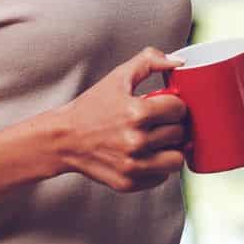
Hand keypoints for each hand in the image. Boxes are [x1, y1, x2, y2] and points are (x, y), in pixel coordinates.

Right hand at [54, 47, 188, 192]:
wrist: (64, 139)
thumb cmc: (91, 108)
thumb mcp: (118, 77)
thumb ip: (149, 61)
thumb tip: (177, 61)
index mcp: (136, 113)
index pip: (179, 109)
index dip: (174, 104)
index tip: (164, 106)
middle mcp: (136, 141)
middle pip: (180, 133)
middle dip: (172, 125)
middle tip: (159, 122)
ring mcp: (133, 165)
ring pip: (177, 159)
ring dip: (171, 148)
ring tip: (158, 140)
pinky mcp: (129, 183)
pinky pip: (162, 177)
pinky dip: (157, 167)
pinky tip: (145, 155)